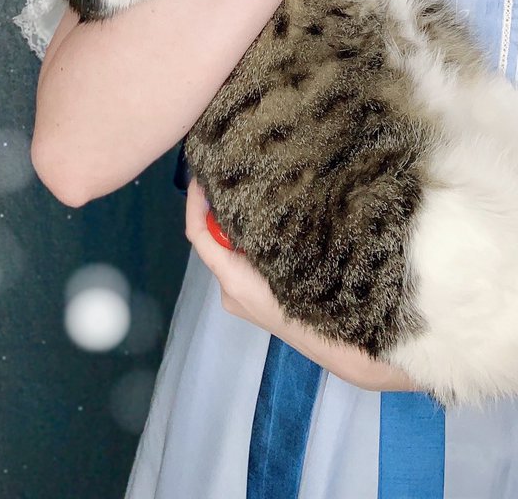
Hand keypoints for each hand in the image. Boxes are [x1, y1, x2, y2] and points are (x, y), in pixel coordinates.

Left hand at [185, 178, 289, 334]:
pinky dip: (248, 249)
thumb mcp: (280, 256)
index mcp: (231, 277)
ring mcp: (239, 298)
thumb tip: (242, 207)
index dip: (194, 205)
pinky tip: (268, 235)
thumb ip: (254, 236)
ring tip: (256, 203)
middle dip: (218, 215)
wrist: (323, 338)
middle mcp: (228, 289)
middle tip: (232, 185)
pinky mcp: (251, 302)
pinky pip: (242, 266)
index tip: (198, 179)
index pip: (198, 235)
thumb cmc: (302, 298)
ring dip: (238, 232)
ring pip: (230, 255)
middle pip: (214, 244)